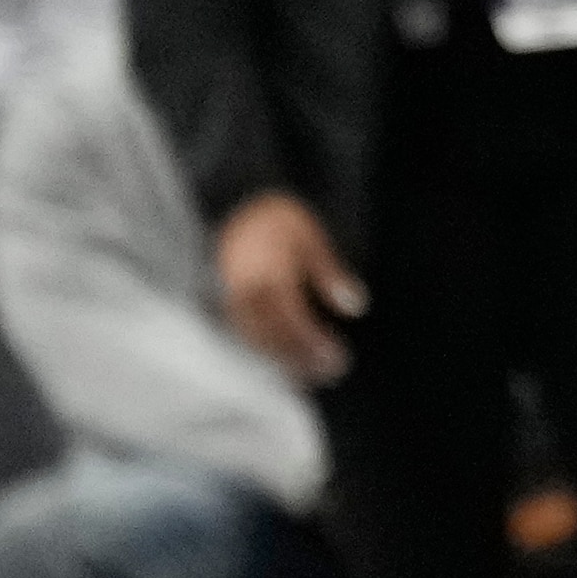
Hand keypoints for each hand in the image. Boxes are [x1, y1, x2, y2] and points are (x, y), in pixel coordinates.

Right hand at [216, 190, 365, 384]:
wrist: (230, 201)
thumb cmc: (276, 219)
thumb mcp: (310, 236)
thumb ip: (331, 273)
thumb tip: (357, 306)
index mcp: (267, 274)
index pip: (291, 319)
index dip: (313, 343)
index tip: (337, 359)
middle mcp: (242, 293)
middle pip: (271, 337)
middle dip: (299, 359)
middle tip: (330, 372)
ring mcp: (226, 301)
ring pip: (254, 342)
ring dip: (282, 362)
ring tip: (310, 376)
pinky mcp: (219, 305)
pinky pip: (240, 337)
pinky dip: (262, 353)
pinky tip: (281, 365)